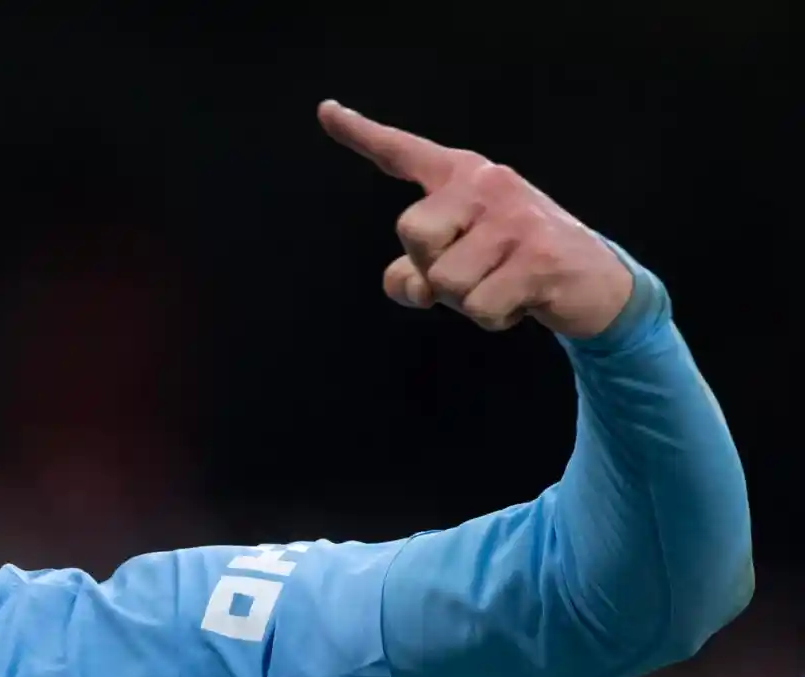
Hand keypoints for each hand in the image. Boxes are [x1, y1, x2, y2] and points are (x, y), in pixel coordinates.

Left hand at [318, 100, 632, 337]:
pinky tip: (522, 299)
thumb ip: (415, 272)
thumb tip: (405, 284)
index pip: (404, 153)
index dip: (362, 134)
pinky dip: (493, 318)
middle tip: (474, 270)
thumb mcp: (460, 262)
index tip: (327, 112)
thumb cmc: (513, 265)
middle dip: (431, 268)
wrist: (595, 282)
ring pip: (444, 281)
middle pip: (412, 232)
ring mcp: (516, 219)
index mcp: (463, 178)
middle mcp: (488, 185)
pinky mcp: (538, 258)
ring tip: (501, 284)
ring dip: (467, 301)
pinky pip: (479, 307)